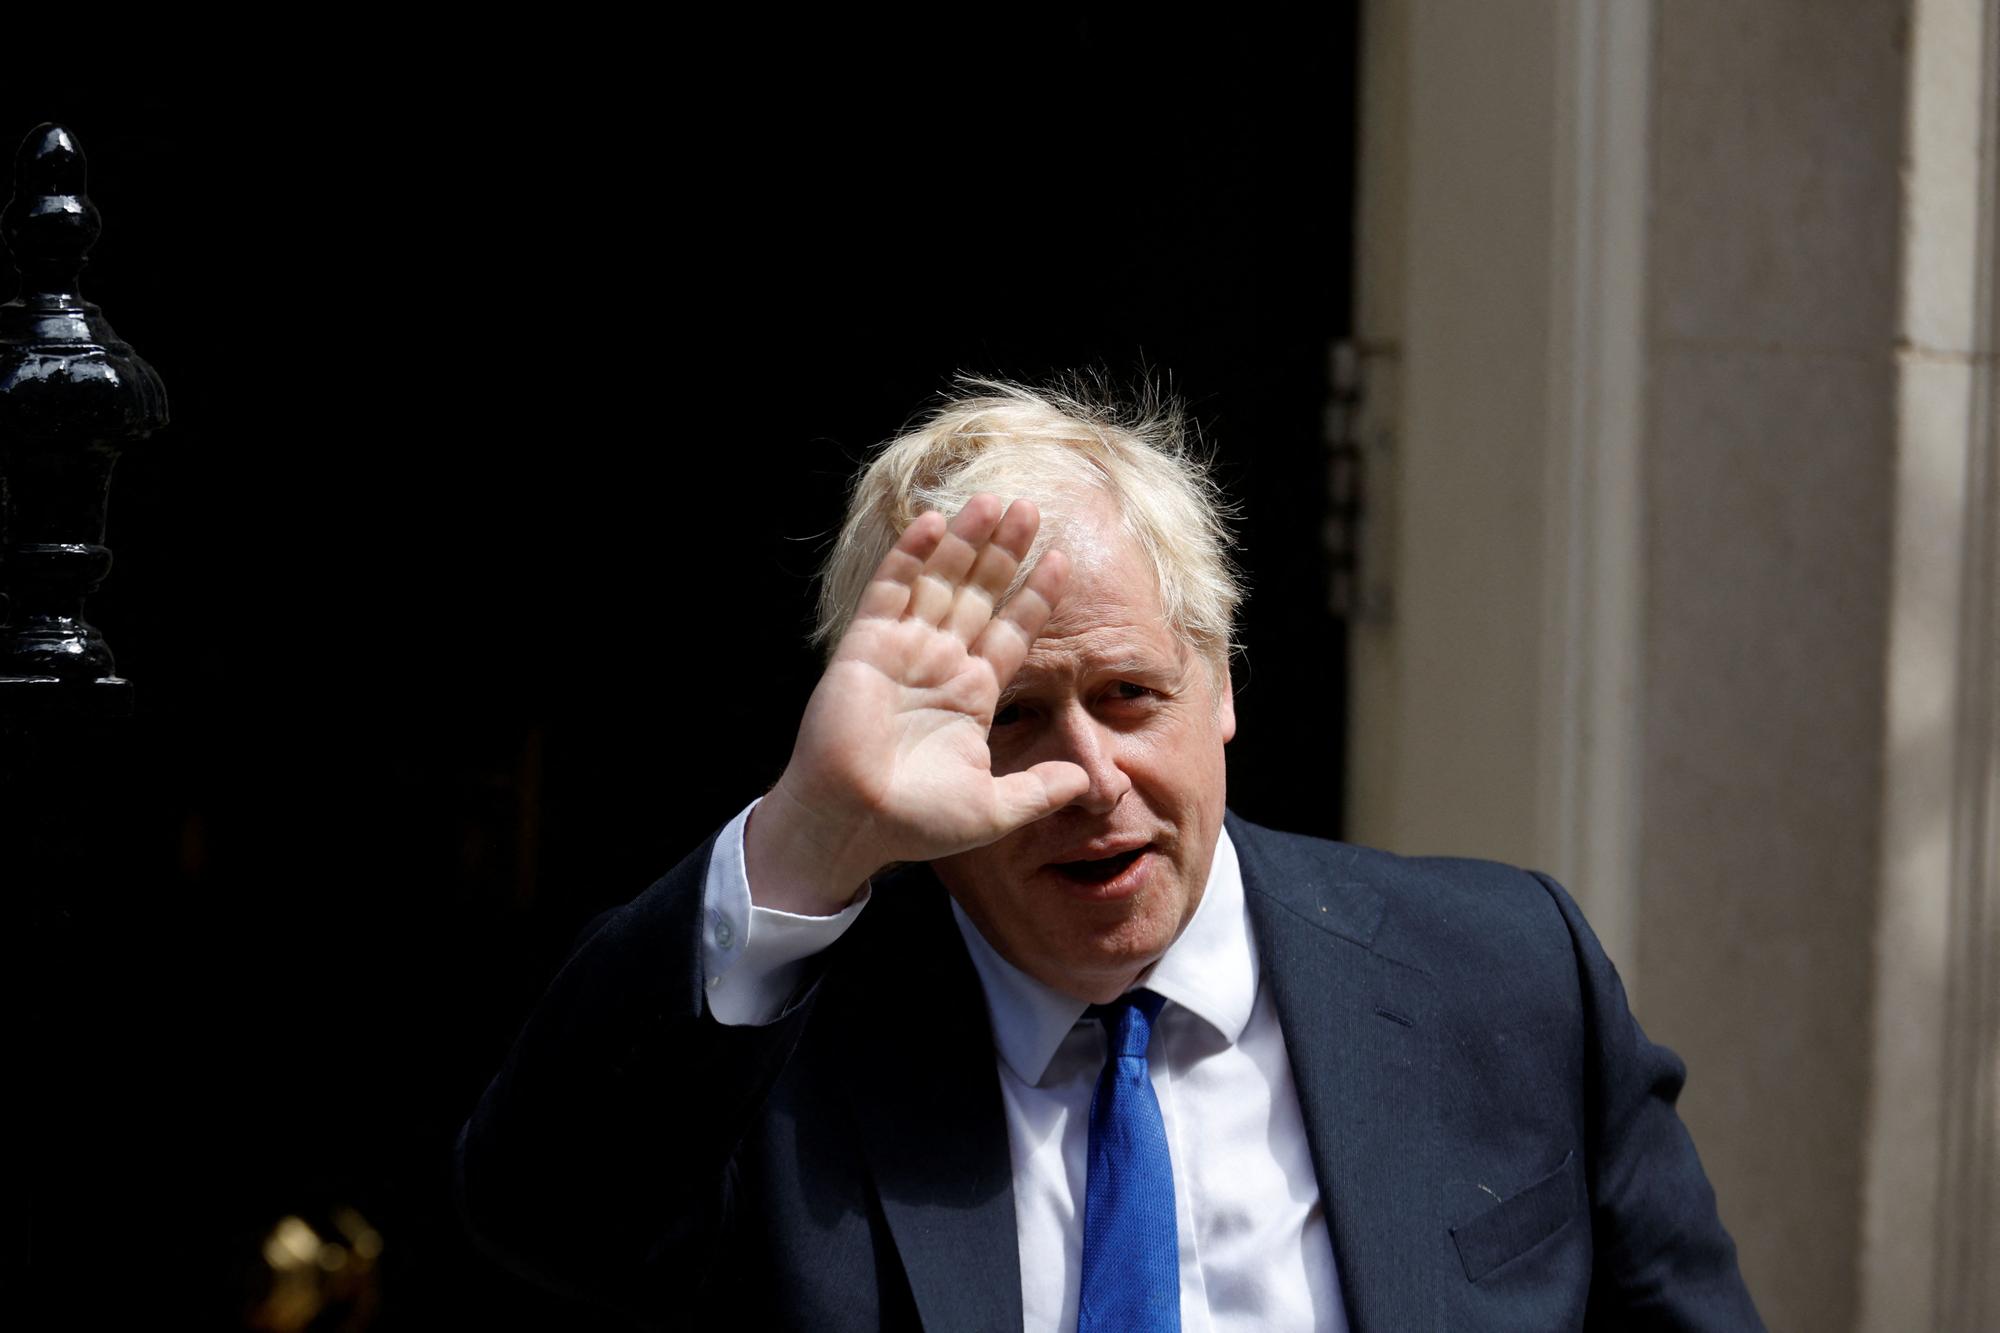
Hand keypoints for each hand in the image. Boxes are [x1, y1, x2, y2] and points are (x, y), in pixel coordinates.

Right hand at [745, 494, 1089, 913]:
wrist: (854, 823)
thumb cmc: (916, 821)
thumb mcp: (995, 809)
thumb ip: (1042, 790)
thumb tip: (1090, 784)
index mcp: (972, 695)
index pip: (1012, 632)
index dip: (1035, 597)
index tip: (1062, 561)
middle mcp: (940, 663)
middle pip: (980, 594)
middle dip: (1005, 552)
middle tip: (1031, 508)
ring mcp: (903, 649)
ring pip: (941, 581)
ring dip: (965, 541)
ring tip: (992, 500)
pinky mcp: (867, 645)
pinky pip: (892, 589)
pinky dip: (910, 555)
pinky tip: (933, 521)